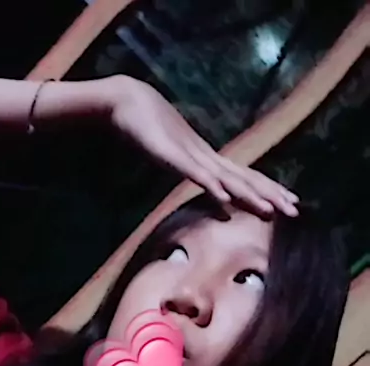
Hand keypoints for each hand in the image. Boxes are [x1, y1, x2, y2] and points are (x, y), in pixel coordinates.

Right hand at [108, 76, 298, 216]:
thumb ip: (184, 168)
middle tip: (296, 210)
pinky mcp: (171, 156)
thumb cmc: (145, 127)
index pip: (243, 176)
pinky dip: (211, 186)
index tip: (289, 202)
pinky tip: (225, 200)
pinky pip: (194, 174)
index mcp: (206, 159)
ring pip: (226, 178)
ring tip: (271, 209)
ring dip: (249, 194)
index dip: (267, 189)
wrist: (124, 101)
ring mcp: (190, 155)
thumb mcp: (169, 154)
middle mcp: (205, 156)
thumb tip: (197, 183)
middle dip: (271, 195)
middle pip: (244, 178)